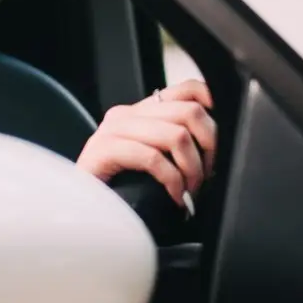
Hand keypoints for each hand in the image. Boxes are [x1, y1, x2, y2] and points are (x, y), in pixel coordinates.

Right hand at [76, 79, 217, 206]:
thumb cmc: (120, 193)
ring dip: (192, 169)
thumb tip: (215, 148)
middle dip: (209, 148)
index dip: (213, 108)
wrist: (79, 212)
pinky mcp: (103, 151)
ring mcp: (112, 131)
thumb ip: (175, 146)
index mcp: (140, 112)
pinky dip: (172, 181)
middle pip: (188, 112)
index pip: (187, 90)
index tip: (222, 140)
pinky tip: (173, 197)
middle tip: (206, 176)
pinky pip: (153, 158)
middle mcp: (126, 115)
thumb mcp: (154, 162)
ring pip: (176, 135)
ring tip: (189, 191)